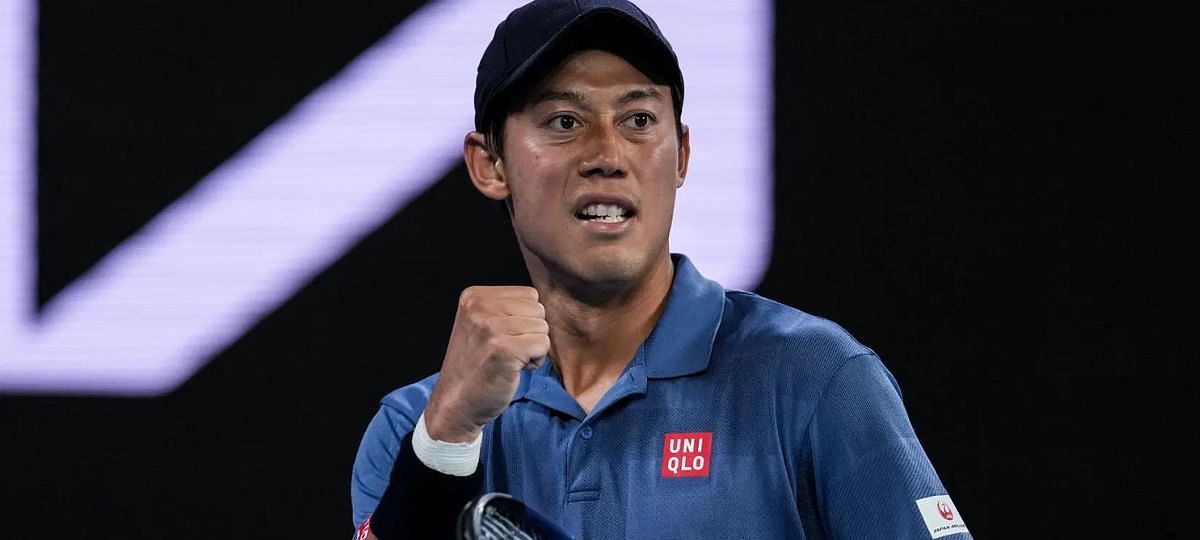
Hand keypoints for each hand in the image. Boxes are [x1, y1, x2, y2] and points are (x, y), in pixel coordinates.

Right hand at [423, 286, 549, 442]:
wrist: (455, 405)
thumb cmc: (474, 368)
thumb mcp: (479, 325)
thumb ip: (505, 309)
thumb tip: (541, 306)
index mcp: (474, 296)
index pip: (528, 295)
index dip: (525, 320)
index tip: (503, 339)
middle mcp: (479, 306)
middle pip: (538, 310)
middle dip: (531, 333)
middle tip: (507, 353)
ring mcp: (490, 327)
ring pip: (542, 327)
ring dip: (533, 348)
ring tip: (508, 361)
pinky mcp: (504, 348)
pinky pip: (543, 344)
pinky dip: (535, 360)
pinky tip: (514, 370)